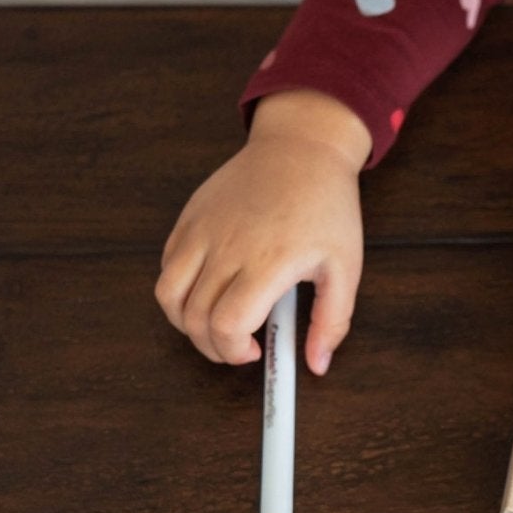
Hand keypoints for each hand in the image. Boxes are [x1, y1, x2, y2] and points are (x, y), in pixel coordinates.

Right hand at [157, 90, 369, 373]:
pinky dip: (178, 290)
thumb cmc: (326, 206)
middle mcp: (227, 246)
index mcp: (268, 262)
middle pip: (194, 319)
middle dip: (212, 347)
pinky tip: (206, 289)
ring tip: (213, 323)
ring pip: (167, 296)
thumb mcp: (345, 267)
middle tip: (236, 345)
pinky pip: (167, 266)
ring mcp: (202, 230)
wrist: (301, 148)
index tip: (253, 352)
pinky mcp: (189, 217)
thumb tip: (317, 364)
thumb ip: (332, 322)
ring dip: (185, 323)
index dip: (233, 350)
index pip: (226, 325)